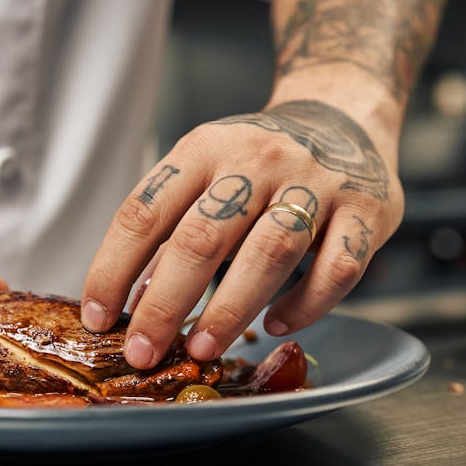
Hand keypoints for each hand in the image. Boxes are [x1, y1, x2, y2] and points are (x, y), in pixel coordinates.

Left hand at [81, 99, 403, 368]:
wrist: (345, 115)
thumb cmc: (258, 161)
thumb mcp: (206, 174)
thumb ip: (173, 231)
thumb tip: (132, 301)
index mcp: (204, 149)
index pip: (145, 213)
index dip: (114, 268)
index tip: (98, 317)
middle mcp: (258, 159)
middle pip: (202, 237)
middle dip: (165, 303)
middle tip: (143, 350)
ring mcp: (316, 182)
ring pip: (269, 253)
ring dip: (230, 309)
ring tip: (201, 349)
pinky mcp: (366, 209)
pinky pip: (337, 267)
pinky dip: (306, 304)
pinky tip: (277, 324)